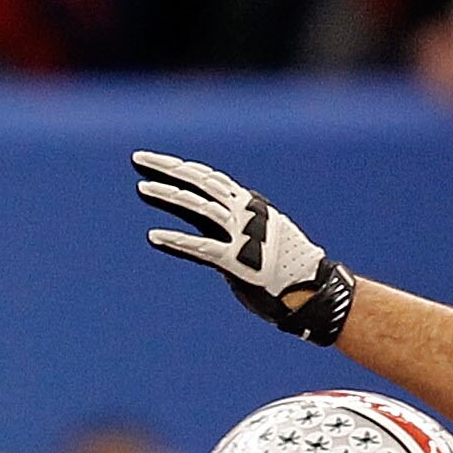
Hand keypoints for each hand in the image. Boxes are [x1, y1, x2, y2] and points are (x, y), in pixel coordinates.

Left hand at [131, 150, 357, 343]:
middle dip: (168, 169)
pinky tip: (154, 236)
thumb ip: (237, 231)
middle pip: (200, 183)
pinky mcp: (238, 261)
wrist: (314, 293)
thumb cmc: (287, 273)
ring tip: (141, 189)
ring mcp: (242, 235)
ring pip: (199, 207)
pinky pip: (202, 247)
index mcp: (250, 206)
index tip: (156, 162)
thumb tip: (215, 232)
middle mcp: (245, 213)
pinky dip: (177, 241)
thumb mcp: (263, 239)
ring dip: (169, 197)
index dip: (181, 168)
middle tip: (138, 159)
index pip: (209, 179)